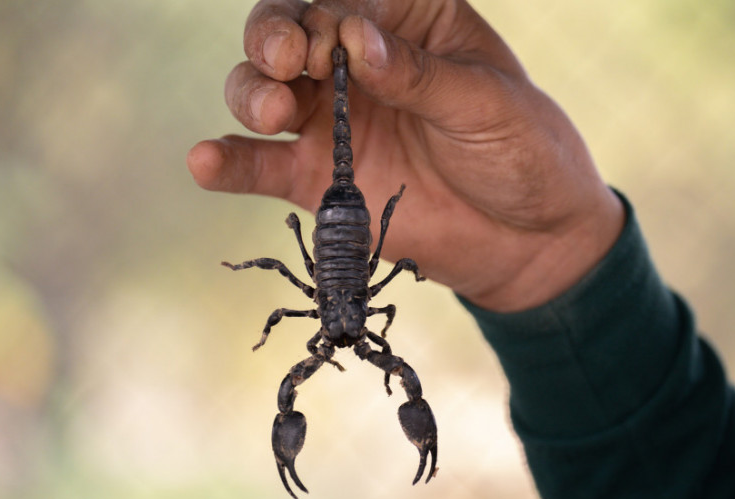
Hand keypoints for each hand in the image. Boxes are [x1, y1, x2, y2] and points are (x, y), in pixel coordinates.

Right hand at [187, 0, 623, 311]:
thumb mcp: (485, 103)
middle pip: (286, 32)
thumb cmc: (521, 151)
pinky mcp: (318, 178)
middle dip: (273, 38)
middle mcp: (357, 62)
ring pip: (262, 90)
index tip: (333, 43)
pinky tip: (205, 160)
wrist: (529, 240)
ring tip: (270, 109)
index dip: (324, 14)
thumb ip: (417, 73)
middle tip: (285, 61)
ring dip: (250, 92)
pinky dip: (229, 162)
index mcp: (405, 21)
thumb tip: (354, 40)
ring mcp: (332, 120)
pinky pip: (261, 165)